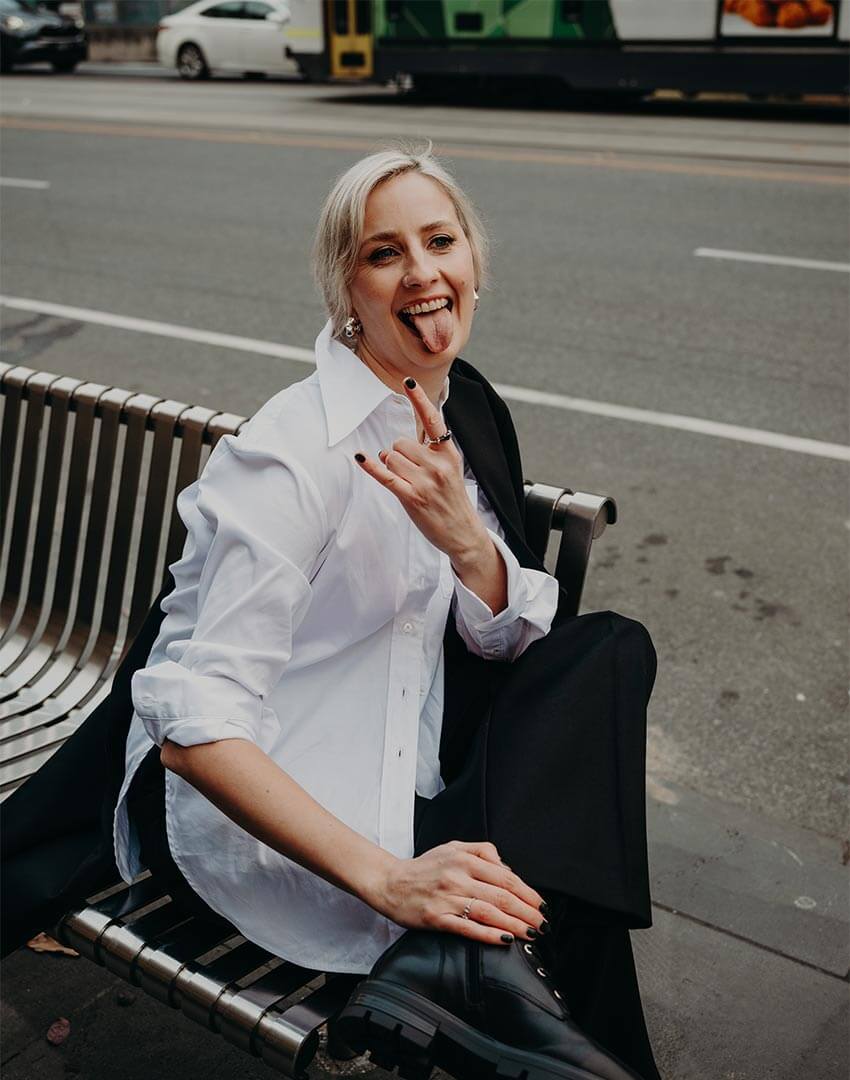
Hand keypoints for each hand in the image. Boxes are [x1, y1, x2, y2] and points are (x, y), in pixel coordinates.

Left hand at [354, 377, 488, 563]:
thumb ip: (431, 452)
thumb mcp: (450, 469)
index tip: (409, 381)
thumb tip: (393, 446)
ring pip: (391, 457)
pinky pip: (386, 476)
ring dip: (391, 466)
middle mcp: (438, 464)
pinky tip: (362, 458)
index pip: (433, 420)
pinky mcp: (412, 498)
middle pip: (400, 442)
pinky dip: (372, 467)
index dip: (419, 400)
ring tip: (406, 481)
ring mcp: (425, 482)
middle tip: (409, 471)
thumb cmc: (452, 500)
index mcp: (449, 453)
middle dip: (398, 454)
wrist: (463, 532)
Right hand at [370, 839, 547, 945]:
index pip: (505, 877)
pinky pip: (468, 928)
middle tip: (542, 924)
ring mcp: (447, 898)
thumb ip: (482, 851)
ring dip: (515, 925)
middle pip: (501, 896)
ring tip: (531, 933)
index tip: (541, 905)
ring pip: (489, 913)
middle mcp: (457, 876)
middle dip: (527, 912)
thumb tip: (508, 868)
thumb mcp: (453, 847)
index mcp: (464, 858)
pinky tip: (504, 939)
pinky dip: (489, 934)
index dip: (527, 893)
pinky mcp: (437, 918)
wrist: (389, 882)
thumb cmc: (424, 867)